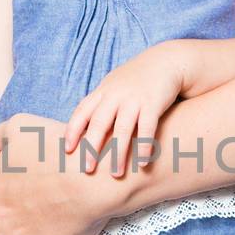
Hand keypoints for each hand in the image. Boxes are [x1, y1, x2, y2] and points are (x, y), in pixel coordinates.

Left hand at [63, 42, 185, 176]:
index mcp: (103, 91)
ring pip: (123, 129)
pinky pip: (147, 128)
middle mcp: (116, 95)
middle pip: (99, 123)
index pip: (82, 112)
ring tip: (116, 174)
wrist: (166, 60)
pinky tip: (143, 163)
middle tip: (87, 169)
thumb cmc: (137, 78)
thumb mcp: (114, 85)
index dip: (73, 131)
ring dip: (119, 153)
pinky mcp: (153, 103)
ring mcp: (134, 99)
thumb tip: (82, 126)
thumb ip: (100, 103)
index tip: (67, 151)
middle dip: (91, 147)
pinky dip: (144, 146)